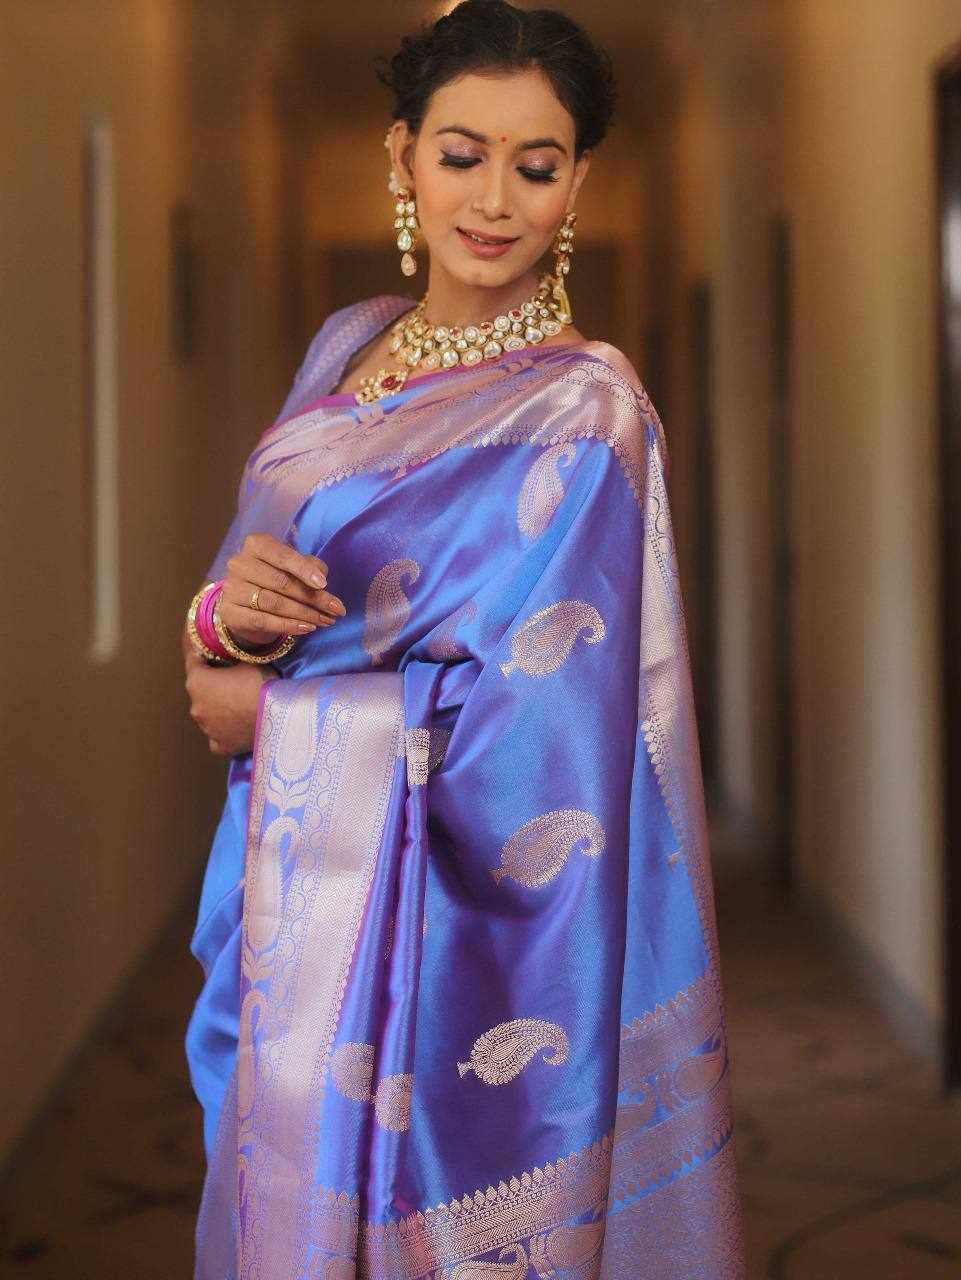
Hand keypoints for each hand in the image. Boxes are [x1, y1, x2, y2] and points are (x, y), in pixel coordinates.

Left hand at [184, 645, 272, 756]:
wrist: (279, 715)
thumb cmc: (261, 683)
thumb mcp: (246, 661)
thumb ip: (232, 660)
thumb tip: (231, 660)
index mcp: (196, 681)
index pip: (193, 662)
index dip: (204, 656)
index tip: (212, 654)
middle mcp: (196, 707)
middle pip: (200, 692)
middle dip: (212, 687)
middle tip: (232, 683)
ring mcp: (207, 729)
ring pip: (209, 716)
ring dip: (218, 710)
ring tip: (239, 707)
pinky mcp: (220, 746)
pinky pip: (217, 737)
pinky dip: (224, 732)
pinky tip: (238, 728)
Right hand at [220, 533, 346, 647]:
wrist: (244, 604)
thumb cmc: (274, 578)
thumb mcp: (292, 567)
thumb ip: (308, 566)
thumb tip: (322, 577)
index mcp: (256, 545)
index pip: (282, 556)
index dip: (304, 570)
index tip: (324, 584)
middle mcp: (240, 564)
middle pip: (282, 583)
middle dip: (313, 598)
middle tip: (336, 610)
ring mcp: (232, 589)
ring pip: (274, 603)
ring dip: (305, 614)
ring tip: (326, 621)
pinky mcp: (230, 612)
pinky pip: (263, 621)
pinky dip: (288, 626)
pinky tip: (306, 628)